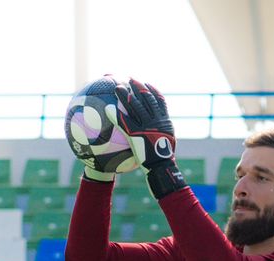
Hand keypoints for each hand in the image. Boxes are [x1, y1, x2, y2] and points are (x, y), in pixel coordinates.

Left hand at [115, 79, 186, 199]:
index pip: (160, 100)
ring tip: (117, 87)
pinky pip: (124, 122)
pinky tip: (107, 109)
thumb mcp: (166, 145)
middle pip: (147, 98)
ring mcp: (147, 127)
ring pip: (135, 106)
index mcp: (165, 121)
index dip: (152, 90)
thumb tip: (154, 133)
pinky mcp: (137, 135)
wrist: (162, 168)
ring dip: (125, 95)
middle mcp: (157, 120)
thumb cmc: (163, 161)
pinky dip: (116, 114)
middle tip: (129, 78)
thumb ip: (160, 135)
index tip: (145, 83)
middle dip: (138, 86)